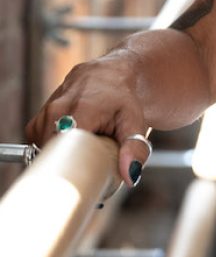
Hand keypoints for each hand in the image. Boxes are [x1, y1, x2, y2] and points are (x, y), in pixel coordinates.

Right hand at [25, 48, 152, 189]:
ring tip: (81, 149)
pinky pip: (40, 144)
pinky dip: (53, 148)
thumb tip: (130, 175)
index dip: (71, 171)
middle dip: (67, 167)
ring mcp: (45, 114)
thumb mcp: (135, 121)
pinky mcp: (38, 119)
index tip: (81, 181)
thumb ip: (134, 147)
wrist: (110, 75)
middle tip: (87, 167)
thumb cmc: (123, 100)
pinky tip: (70, 142)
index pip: (62, 153)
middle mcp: (56, 111)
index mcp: (79, 112)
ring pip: (45, 152)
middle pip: (52, 156)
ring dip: (60, 157)